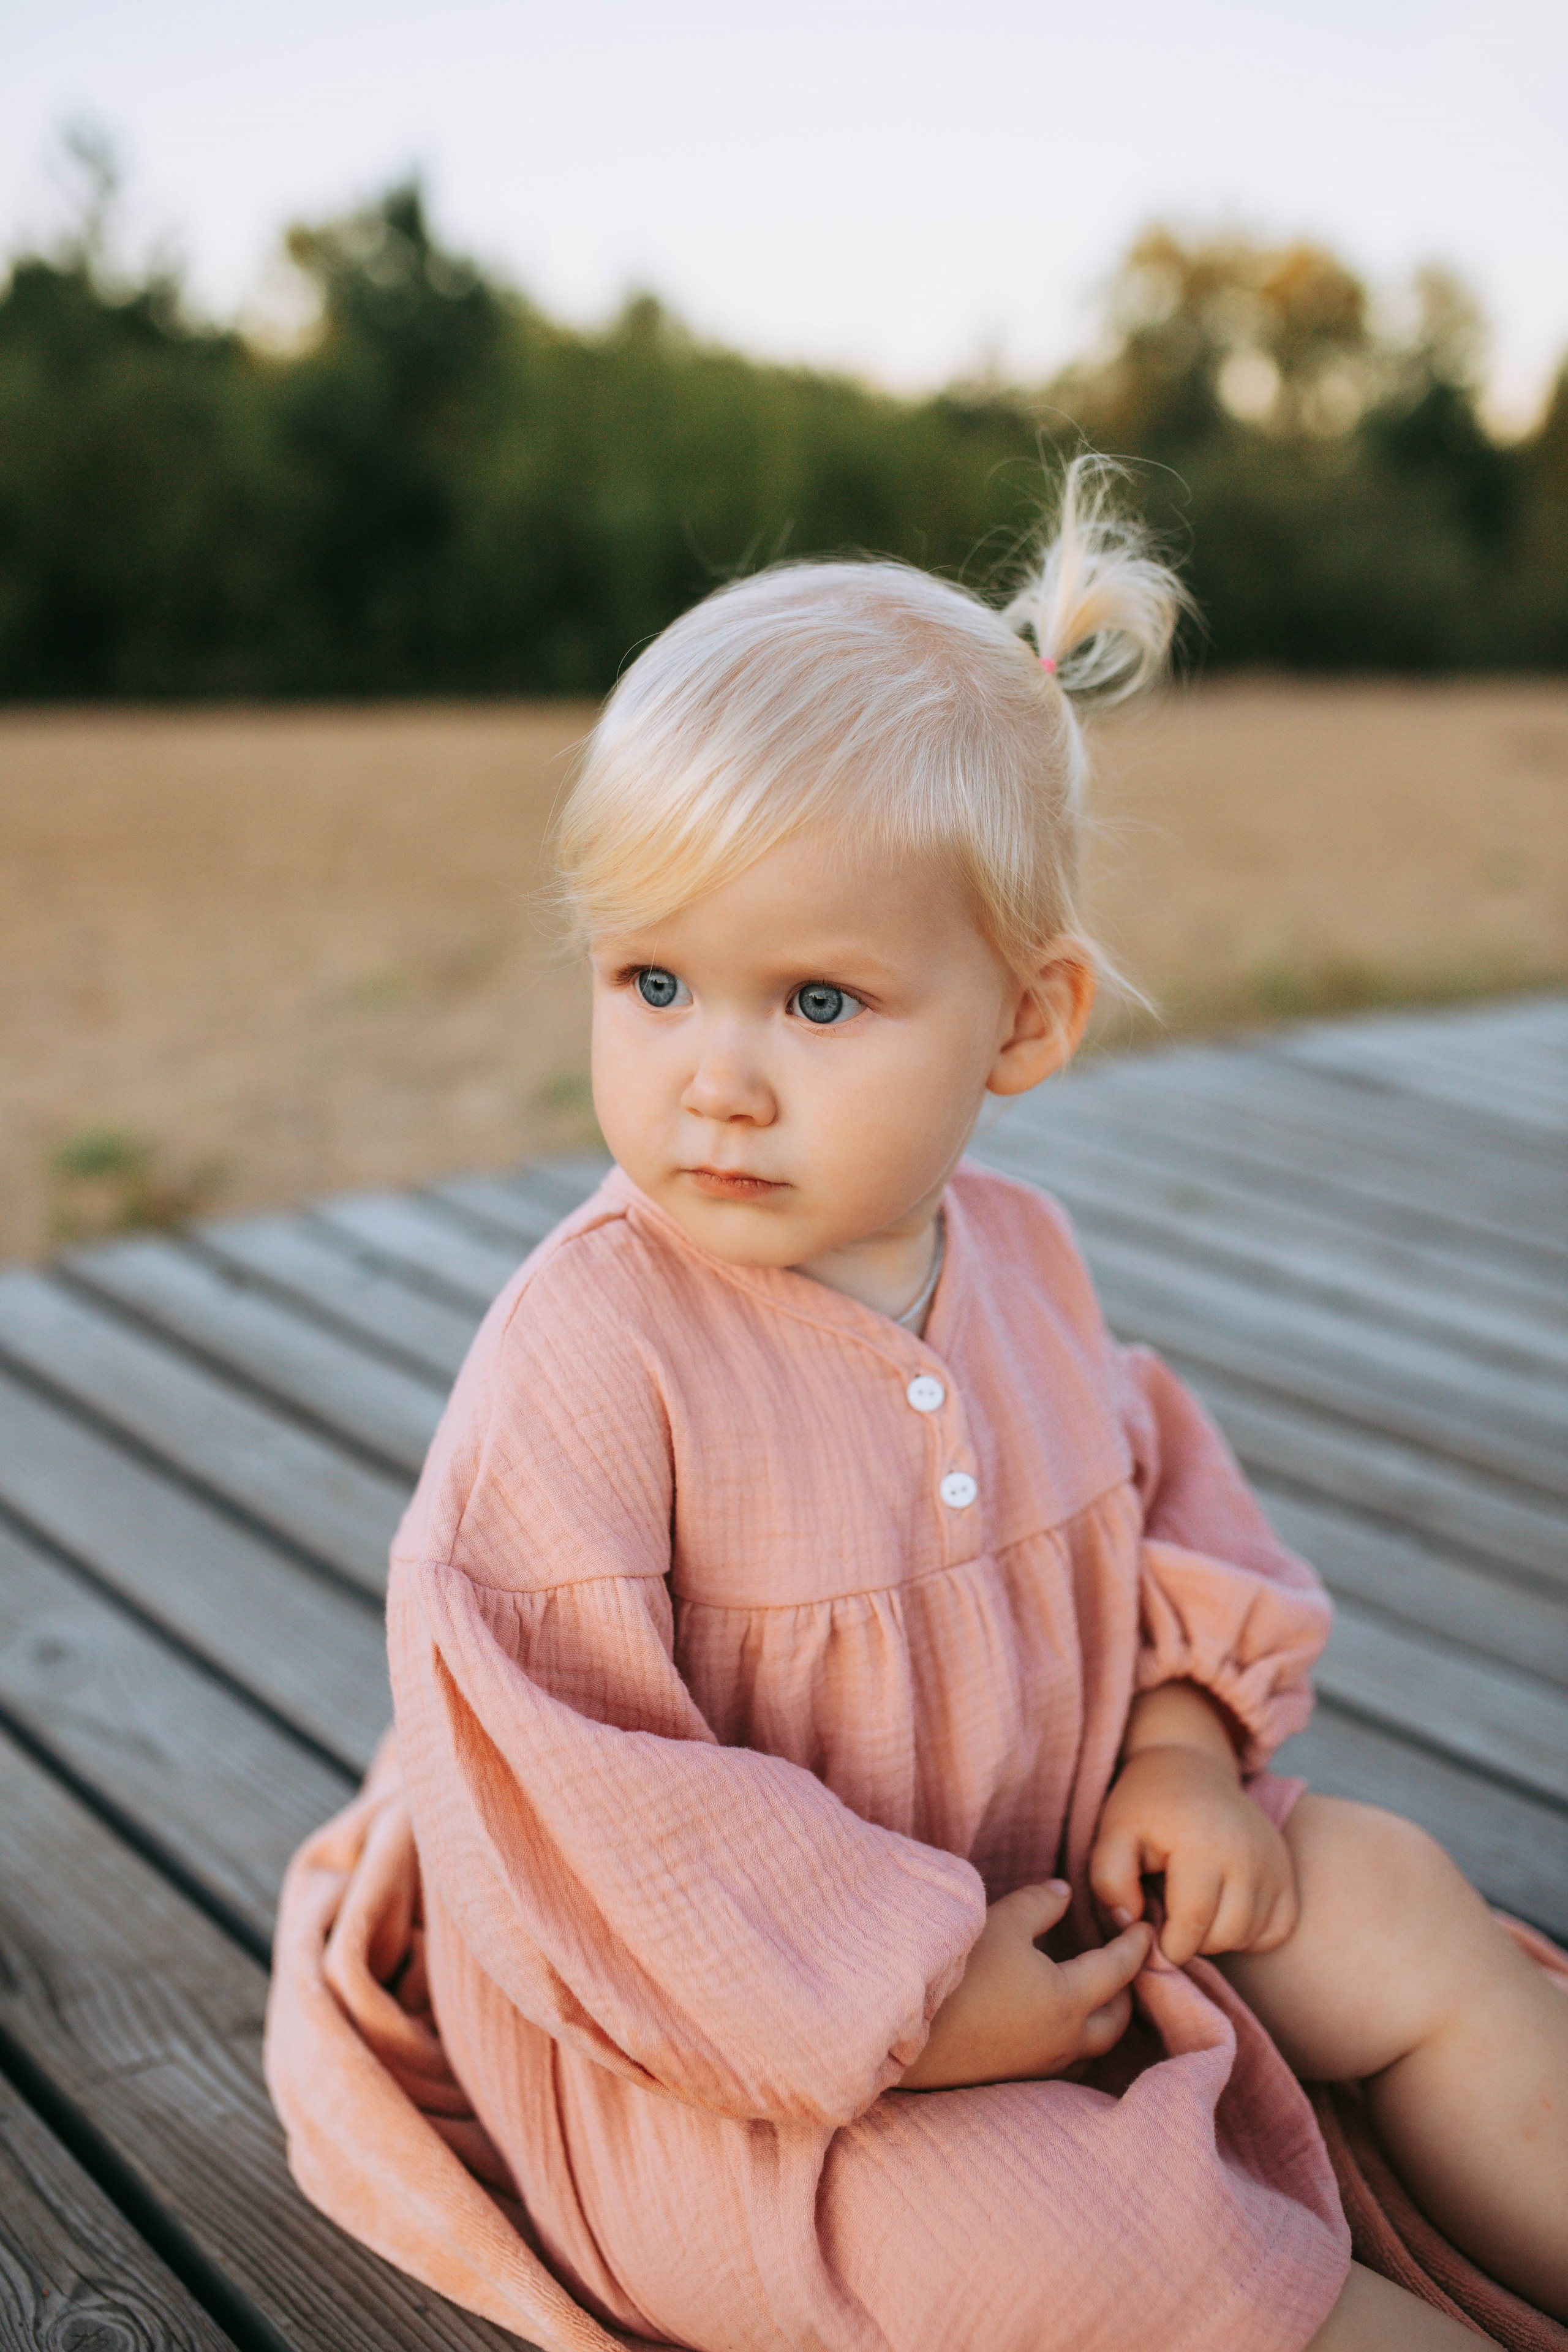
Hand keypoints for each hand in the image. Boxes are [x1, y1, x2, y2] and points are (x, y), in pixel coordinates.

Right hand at [898, 1882, 1152, 2090]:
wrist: (908, 2034)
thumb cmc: (959, 1972)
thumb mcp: (1001, 1921)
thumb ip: (1040, 1904)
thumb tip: (1064, 1893)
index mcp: (1069, 2000)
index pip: (1118, 1970)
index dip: (1135, 1946)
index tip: (1147, 1928)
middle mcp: (1065, 2041)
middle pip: (1116, 2021)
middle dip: (1127, 1991)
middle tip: (1125, 1963)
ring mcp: (1041, 2067)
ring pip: (1091, 2046)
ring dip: (1102, 2019)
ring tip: (1094, 1993)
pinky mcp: (1016, 2079)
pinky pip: (1063, 2061)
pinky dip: (1074, 2038)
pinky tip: (1054, 2021)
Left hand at [1091, 1743, 1298, 1966]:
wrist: (1190, 1767)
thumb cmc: (1147, 1807)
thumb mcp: (1112, 1835)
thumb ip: (1110, 1883)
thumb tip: (1134, 1925)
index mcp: (1201, 1843)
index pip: (1192, 1922)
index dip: (1168, 1944)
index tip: (1152, 1936)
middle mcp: (1247, 1853)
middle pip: (1225, 1934)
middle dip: (1192, 1942)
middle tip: (1170, 1919)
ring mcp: (1273, 1861)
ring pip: (1252, 1935)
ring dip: (1219, 1938)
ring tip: (1193, 1912)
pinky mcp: (1286, 1869)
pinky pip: (1279, 1927)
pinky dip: (1253, 1933)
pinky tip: (1224, 1912)